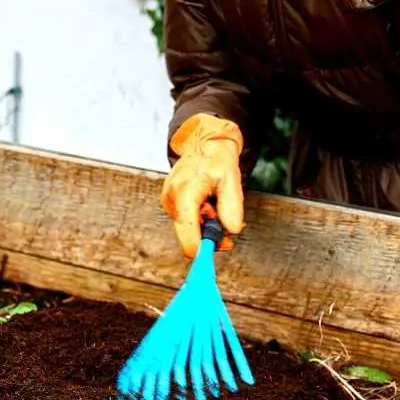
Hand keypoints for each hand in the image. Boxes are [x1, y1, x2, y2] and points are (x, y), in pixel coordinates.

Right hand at [160, 113, 245, 258]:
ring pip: (186, 228)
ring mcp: (168, 201)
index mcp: (186, 191)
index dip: (196, 247)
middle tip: (226, 233)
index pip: (187, 228)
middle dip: (206, 236)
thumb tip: (232, 231)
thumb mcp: (232, 180)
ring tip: (214, 208)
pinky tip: (205, 206)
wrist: (202, 143)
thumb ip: (232, 207)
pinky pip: (185, 220)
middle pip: (186, 233)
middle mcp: (172, 197)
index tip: (206, 256)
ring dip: (204, 226)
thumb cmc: (217, 160)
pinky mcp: (169, 203)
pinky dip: (197, 220)